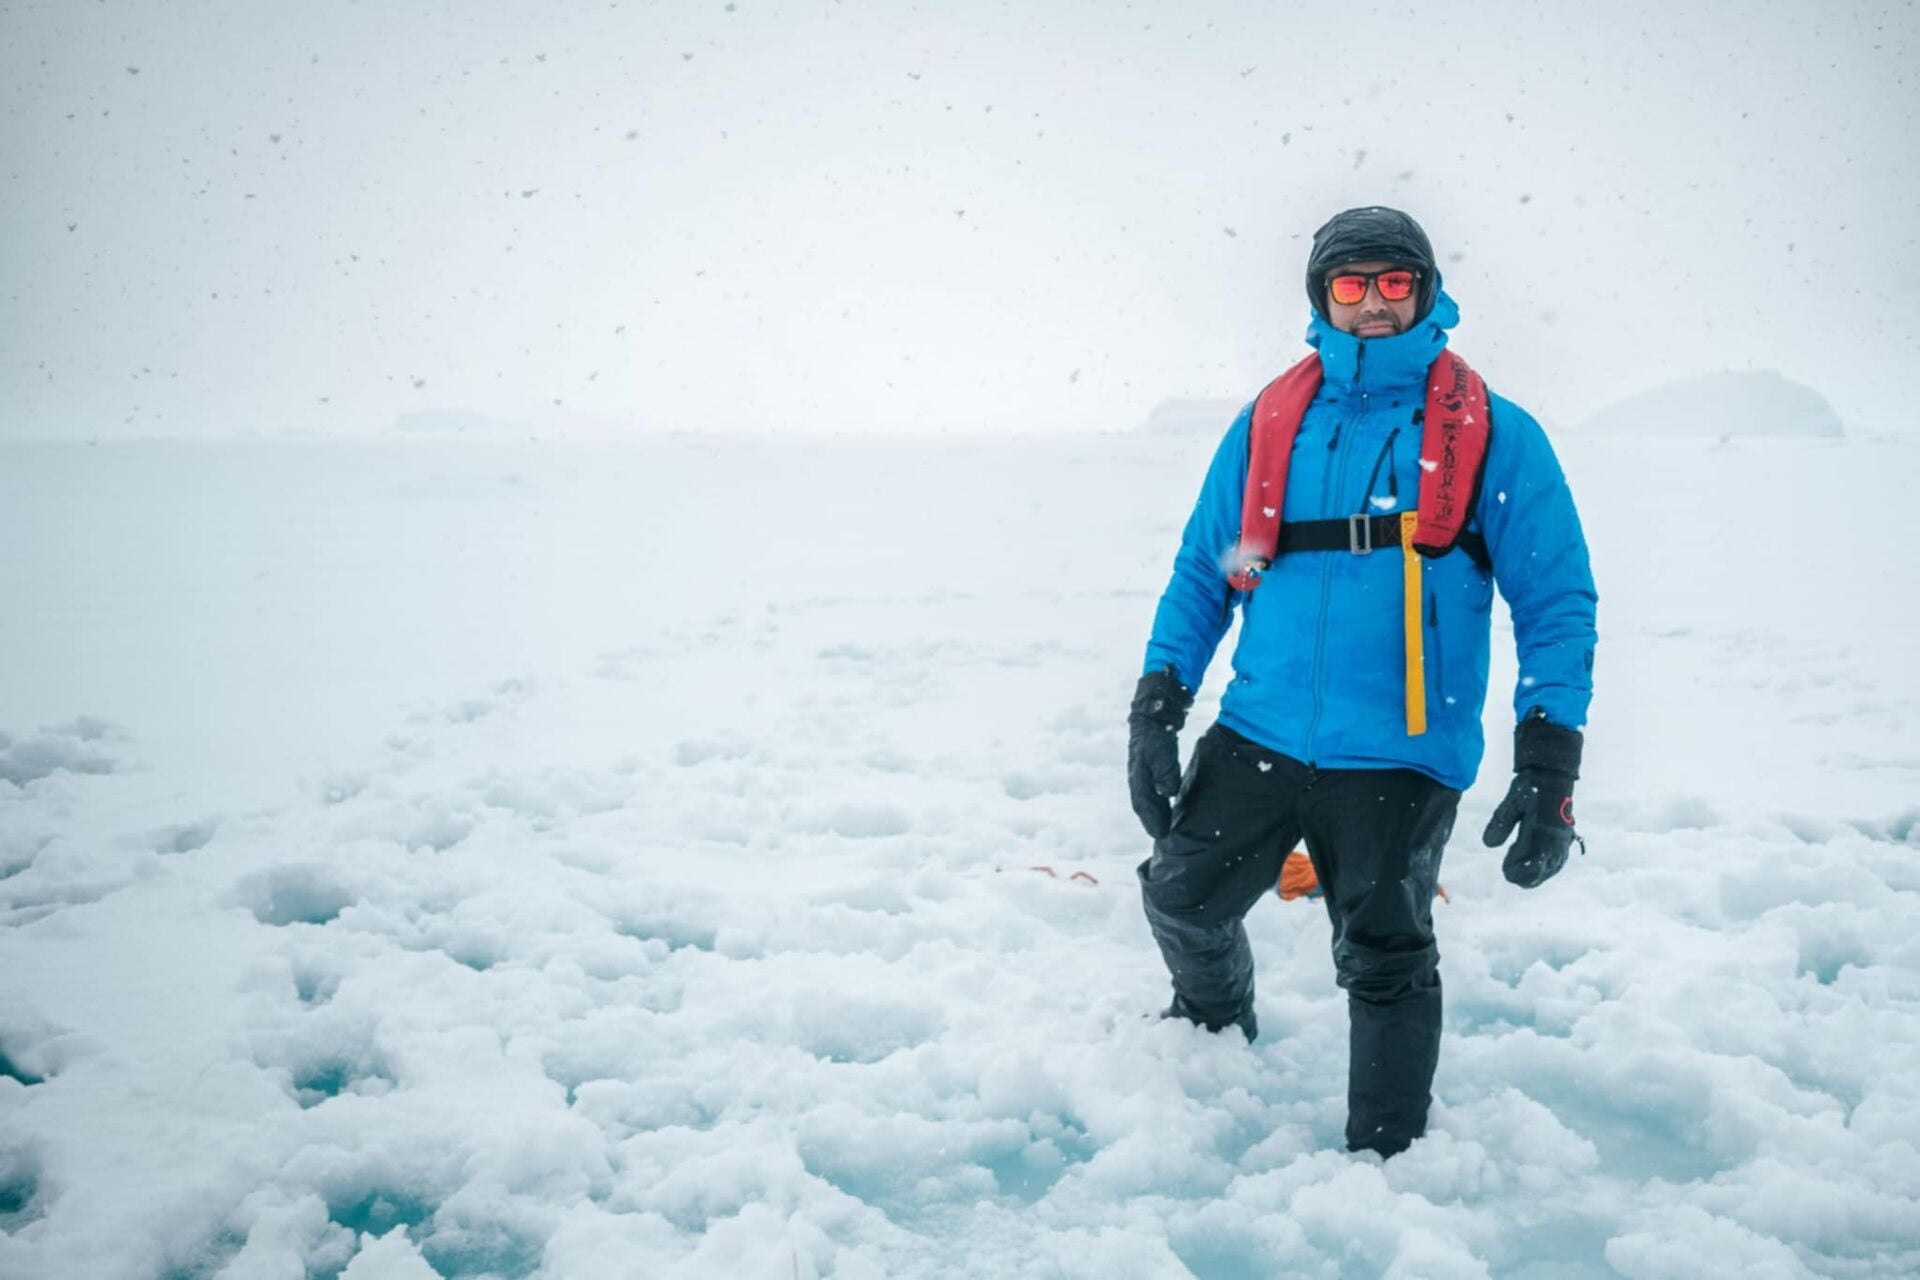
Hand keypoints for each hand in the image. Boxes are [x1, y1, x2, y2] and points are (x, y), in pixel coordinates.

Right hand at [1127, 666, 1192, 838]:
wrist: (1151, 709)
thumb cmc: (1156, 729)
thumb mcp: (1162, 748)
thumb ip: (1165, 771)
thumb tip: (1168, 793)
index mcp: (1138, 773)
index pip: (1143, 803)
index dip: (1152, 820)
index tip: (1161, 835)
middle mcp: (1137, 774)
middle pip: (1143, 804)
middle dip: (1151, 820)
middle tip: (1163, 836)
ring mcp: (1141, 769)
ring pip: (1147, 797)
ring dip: (1154, 812)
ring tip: (1163, 826)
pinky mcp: (1149, 764)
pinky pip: (1151, 789)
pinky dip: (1157, 801)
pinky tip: (1166, 804)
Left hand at [1482, 710, 1583, 887]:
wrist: (1553, 776)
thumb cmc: (1530, 787)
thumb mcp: (1512, 801)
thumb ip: (1500, 823)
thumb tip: (1488, 845)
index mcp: (1542, 832)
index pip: (1531, 863)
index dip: (1518, 870)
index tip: (1505, 869)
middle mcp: (1556, 840)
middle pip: (1541, 871)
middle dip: (1525, 876)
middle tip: (1509, 873)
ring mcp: (1562, 841)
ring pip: (1550, 868)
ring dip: (1535, 874)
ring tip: (1519, 874)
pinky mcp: (1564, 840)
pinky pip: (1557, 862)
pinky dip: (1545, 868)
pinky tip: (1535, 868)